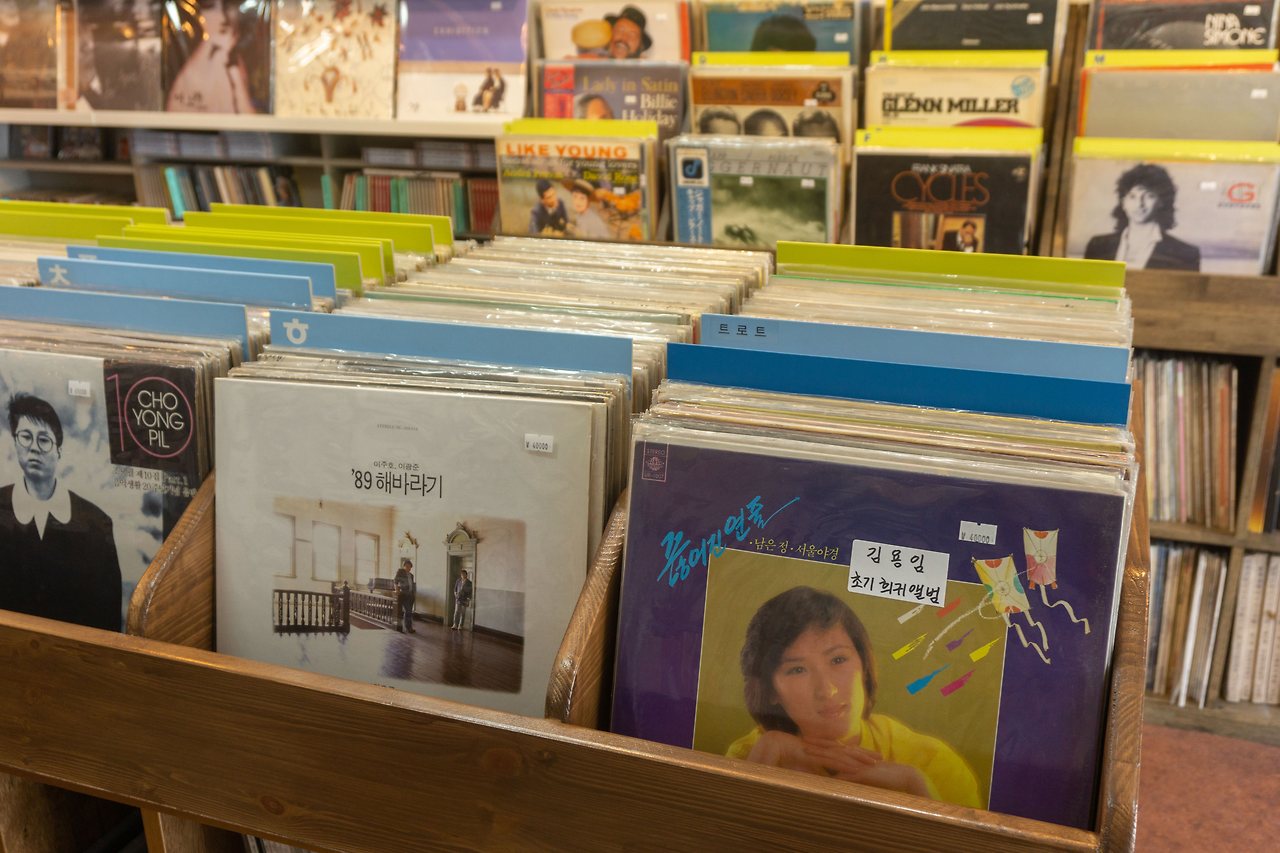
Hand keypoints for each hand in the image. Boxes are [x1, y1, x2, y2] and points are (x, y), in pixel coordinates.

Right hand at [746, 731, 877, 777]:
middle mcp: (820, 747)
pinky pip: (830, 760)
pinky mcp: (811, 754)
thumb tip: (822, 782)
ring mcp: (816, 749)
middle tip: (880, 757)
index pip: (841, 751)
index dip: (855, 753)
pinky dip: (844, 765)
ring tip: (873, 763)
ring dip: (858, 759)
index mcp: (819, 749)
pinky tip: (856, 768)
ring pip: (841, 754)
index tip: (869, 757)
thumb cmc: (781, 759)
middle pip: (845, 750)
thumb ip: (811, 774)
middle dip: (863, 754)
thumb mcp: (800, 769)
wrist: (768, 747)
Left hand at [803, 740, 929, 798]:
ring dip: (822, 756)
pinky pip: (849, 775)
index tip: (806, 740)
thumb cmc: (883, 775)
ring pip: (837, 759)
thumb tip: (838, 776)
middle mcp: (854, 757)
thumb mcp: (864, 772)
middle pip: (832, 750)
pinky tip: (827, 777)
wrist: (902, 775)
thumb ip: (851, 772)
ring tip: (808, 754)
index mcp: (854, 756)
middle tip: (801, 743)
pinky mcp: (864, 774)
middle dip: (816, 746)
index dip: (820, 743)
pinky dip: (838, 776)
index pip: (834, 747)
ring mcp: (859, 765)